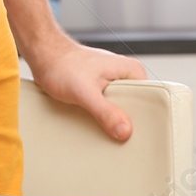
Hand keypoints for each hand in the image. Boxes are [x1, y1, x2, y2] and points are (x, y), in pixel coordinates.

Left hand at [27, 33, 147, 141]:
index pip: (151, 102)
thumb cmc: (62, 65)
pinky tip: (96, 126)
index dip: (145, 122)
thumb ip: (105, 111)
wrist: (43, 56)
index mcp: (132, 72)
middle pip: (137, 110)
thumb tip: (124, 131)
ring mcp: (114, 84)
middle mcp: (127, 77)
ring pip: (121, 111)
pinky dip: (103, 118)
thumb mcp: (84, 92)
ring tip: (105, 132)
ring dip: (113, 122)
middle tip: (119, 139)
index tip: (140, 139)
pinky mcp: (102, 91)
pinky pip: (109, 109)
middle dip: (128, 124)